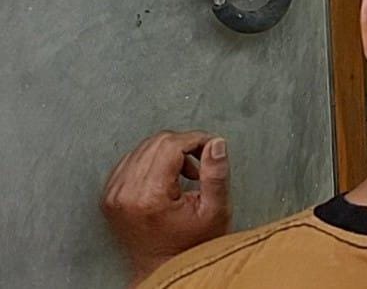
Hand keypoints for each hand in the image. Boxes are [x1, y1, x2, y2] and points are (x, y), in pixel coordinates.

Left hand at [101, 131, 231, 282]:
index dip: (196, 139)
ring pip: (142, 148)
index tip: (210, 146)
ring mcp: (113, 195)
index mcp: (150, 196)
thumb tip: (215, 144)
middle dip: (183, 144)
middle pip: (156, 142)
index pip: (170, 145)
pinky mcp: (109, 196)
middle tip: (201, 160)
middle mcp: (125, 193)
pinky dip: (152, 161)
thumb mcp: (215, 211)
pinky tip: (167, 177)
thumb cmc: (189, 246)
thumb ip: (216, 174)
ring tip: (185, 173)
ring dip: (168, 152)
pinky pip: (131, 161)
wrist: (161, 268)